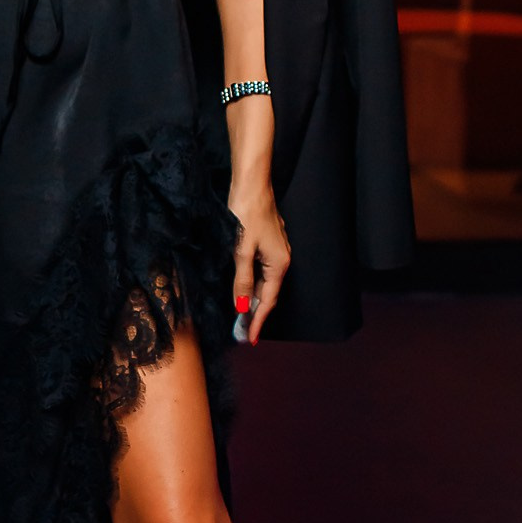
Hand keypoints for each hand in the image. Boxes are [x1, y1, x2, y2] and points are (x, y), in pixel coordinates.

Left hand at [230, 179, 288, 343]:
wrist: (251, 184)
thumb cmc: (246, 213)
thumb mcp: (241, 250)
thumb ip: (242, 280)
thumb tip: (242, 307)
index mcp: (278, 264)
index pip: (267, 301)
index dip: (257, 321)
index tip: (249, 338)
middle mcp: (281, 259)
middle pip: (267, 293)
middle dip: (254, 313)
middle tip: (241, 331)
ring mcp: (275, 250)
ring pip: (263, 282)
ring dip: (252, 299)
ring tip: (240, 316)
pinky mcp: (267, 242)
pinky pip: (261, 271)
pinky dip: (252, 283)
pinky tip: (242, 288)